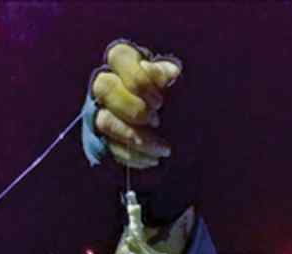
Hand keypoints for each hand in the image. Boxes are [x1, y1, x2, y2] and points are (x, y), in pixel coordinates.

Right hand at [92, 41, 180, 168]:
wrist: (188, 140)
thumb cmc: (184, 104)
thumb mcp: (183, 88)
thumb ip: (174, 79)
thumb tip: (170, 73)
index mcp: (128, 64)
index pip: (118, 56)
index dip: (138, 80)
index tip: (160, 102)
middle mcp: (110, 85)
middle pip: (103, 87)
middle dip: (132, 108)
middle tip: (156, 122)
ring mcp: (103, 112)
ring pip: (104, 120)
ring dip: (134, 137)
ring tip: (163, 149)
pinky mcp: (105, 139)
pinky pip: (110, 147)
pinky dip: (133, 156)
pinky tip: (154, 159)